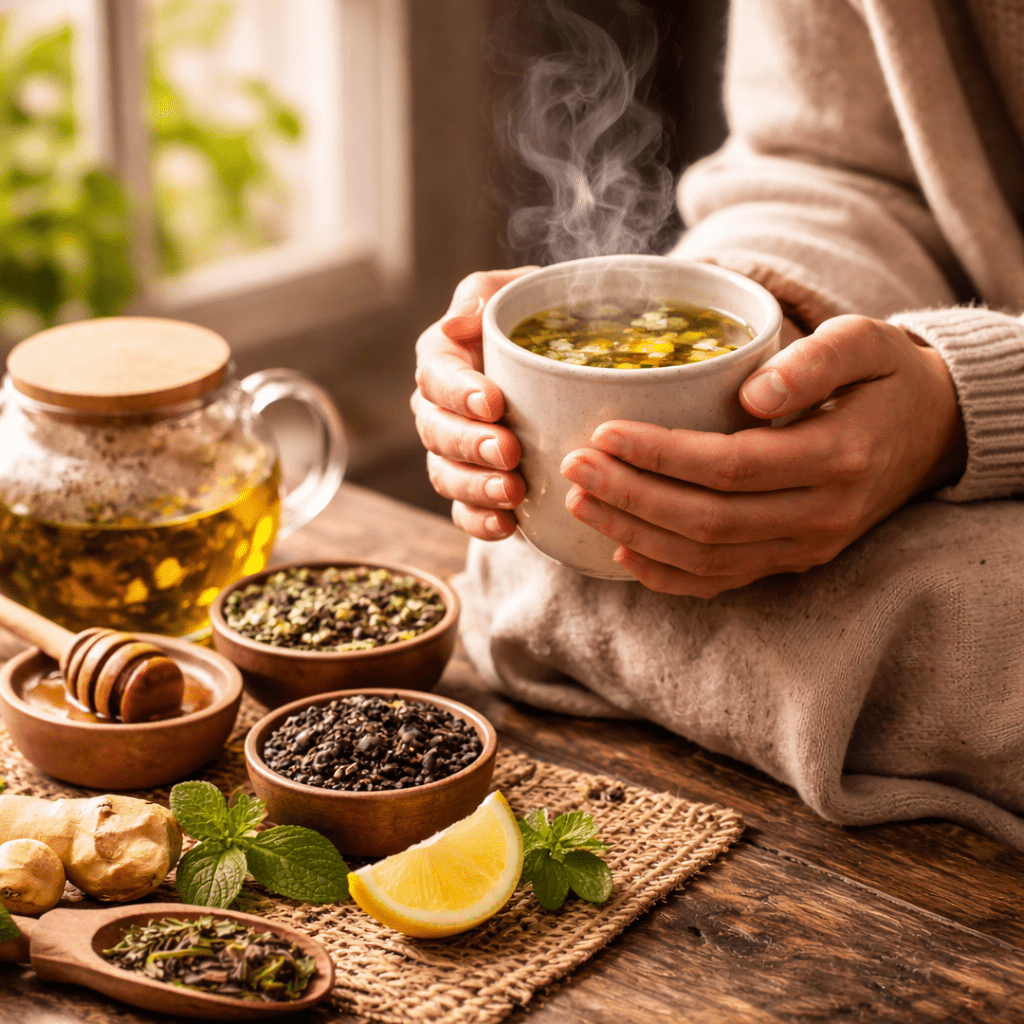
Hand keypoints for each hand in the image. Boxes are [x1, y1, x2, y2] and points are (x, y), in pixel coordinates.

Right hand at [411, 268, 536, 538]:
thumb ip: (486, 294)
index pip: (436, 374)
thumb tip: (458, 321)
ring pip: (446, 475)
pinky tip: (509, 525)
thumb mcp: (522, 293)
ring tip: (513, 491)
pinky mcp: (475, 491)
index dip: (458, 391)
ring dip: (476, 486)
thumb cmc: (547, 323)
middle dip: (469, 444)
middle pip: (436, 431)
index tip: (494, 402)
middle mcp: (441, 409)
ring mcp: (455, 454)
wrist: (579, 371)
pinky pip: (464, 513)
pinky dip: (482, 522)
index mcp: (445, 359)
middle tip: (509, 451)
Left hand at [559, 314, 966, 596]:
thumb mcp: (867, 343)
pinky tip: (621, 551)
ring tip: (581, 504)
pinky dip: (667, 575)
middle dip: (631, 497)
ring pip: (707, 559)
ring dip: (636, 535)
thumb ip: (814, 361)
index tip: (604, 433)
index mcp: (837, 457)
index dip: (661, 454)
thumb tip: (752, 393)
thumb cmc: (886, 379)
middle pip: (707, 521)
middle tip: (573, 469)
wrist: (932, 434)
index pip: (731, 466)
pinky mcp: (793, 562)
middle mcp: (821, 516)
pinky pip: (722, 582)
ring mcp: (806, 548)